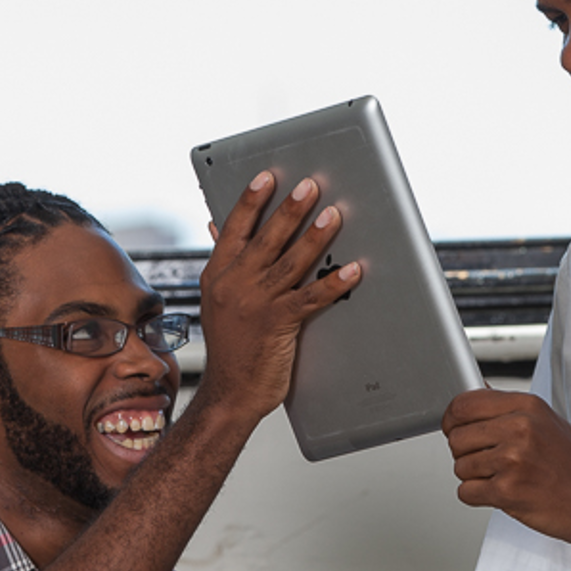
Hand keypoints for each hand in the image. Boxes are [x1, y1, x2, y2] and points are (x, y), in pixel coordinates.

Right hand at [196, 171, 359, 420]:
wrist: (229, 393)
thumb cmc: (230, 347)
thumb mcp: (217, 299)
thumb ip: (224, 262)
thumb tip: (216, 225)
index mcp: (217, 274)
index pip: (233, 228)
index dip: (251, 201)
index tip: (267, 178)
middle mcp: (233, 285)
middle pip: (266, 238)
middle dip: (290, 210)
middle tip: (311, 186)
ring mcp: (254, 304)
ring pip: (290, 262)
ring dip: (315, 237)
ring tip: (334, 215)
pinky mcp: (276, 325)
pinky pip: (310, 298)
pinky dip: (333, 283)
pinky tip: (353, 269)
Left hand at [443, 389, 570, 548]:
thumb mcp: (545, 422)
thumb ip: (508, 408)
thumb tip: (475, 393)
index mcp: (527, 406)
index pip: (464, 403)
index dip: (452, 420)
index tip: (455, 429)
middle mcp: (519, 428)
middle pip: (456, 436)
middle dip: (464, 453)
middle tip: (488, 461)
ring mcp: (513, 459)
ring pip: (459, 466)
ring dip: (475, 478)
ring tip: (505, 478)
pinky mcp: (508, 490)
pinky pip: (466, 492)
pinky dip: (478, 497)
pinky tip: (504, 493)